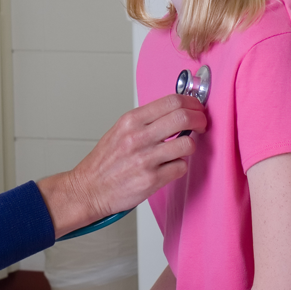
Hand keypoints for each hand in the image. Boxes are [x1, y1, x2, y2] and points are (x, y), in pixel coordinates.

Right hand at [38, 94, 206, 237]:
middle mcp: (138, 137)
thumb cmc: (105, 162)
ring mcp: (145, 159)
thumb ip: (146, 120)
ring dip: (190, 145)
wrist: (89, 188)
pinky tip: (169, 167)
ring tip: (182, 149)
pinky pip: (181, 167)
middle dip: (200, 120)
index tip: (196, 108)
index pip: (171, 101)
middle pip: (184, 117)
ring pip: (188, 143)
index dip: (191, 103)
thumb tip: (175, 110)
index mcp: (130, 120)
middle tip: (201, 125)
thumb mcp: (120, 131)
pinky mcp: (151, 179)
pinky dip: (179, 166)